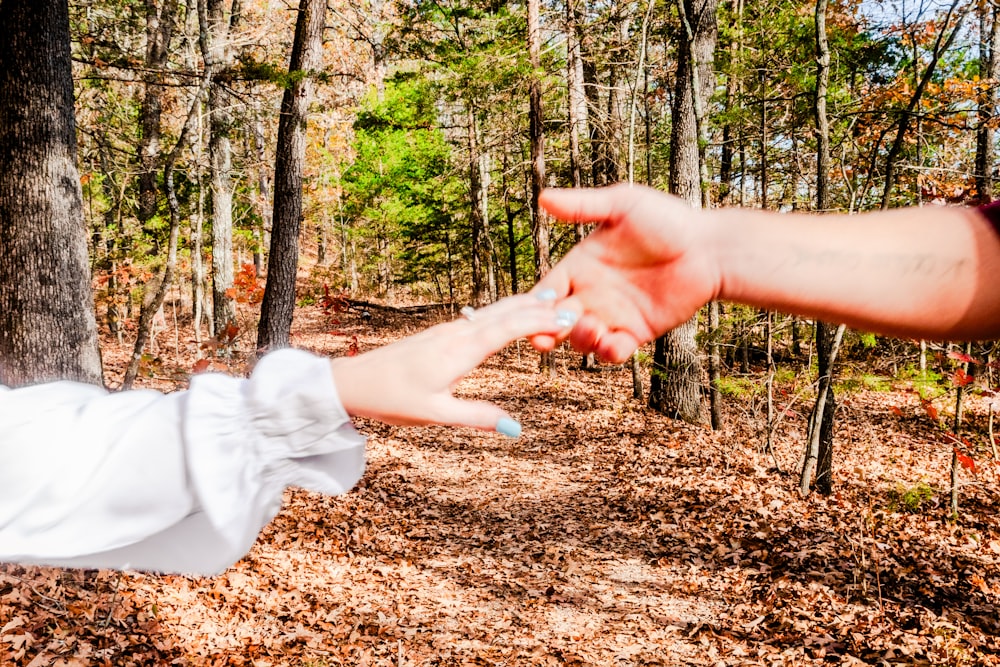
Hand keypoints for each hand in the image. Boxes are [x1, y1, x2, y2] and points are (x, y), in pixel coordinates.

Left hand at [331, 293, 577, 434]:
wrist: (354, 382)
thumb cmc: (391, 399)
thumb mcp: (436, 415)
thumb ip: (477, 419)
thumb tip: (516, 428)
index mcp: (459, 351)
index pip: (508, 328)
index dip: (540, 321)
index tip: (568, 318)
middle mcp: (457, 333)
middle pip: (505, 312)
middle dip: (539, 307)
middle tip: (572, 306)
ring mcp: (448, 330)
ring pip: (493, 311)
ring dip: (523, 306)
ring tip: (550, 300)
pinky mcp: (441, 334)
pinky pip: (482, 318)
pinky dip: (505, 313)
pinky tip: (511, 314)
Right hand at [530, 184, 721, 362]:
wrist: (710, 249)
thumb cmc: (668, 220)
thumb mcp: (623, 205)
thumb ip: (583, 206)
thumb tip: (543, 197)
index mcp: (581, 266)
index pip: (547, 291)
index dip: (534, 305)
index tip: (531, 313)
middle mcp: (592, 294)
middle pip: (556, 321)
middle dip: (546, 331)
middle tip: (546, 334)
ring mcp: (614, 315)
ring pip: (582, 339)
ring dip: (579, 340)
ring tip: (591, 327)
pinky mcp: (637, 332)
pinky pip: (615, 350)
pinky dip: (609, 352)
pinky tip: (614, 343)